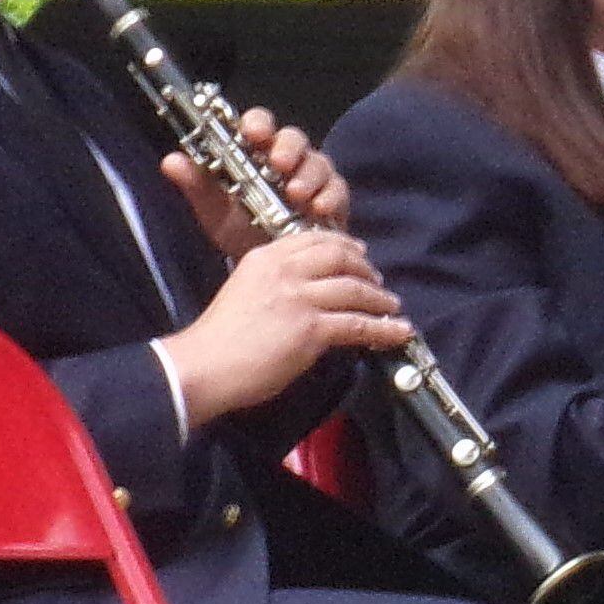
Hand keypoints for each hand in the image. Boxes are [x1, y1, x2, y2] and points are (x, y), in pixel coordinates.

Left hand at [159, 108, 347, 257]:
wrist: (268, 264)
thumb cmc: (240, 229)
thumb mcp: (213, 209)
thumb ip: (196, 184)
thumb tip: (170, 161)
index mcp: (256, 153)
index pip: (259, 125)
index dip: (258, 124)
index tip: (252, 134)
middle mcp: (287, 159)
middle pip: (294, 138)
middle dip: (288, 147)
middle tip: (278, 164)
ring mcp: (313, 178)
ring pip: (318, 161)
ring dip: (308, 175)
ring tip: (296, 193)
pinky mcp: (334, 199)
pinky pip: (338, 190)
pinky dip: (330, 197)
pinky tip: (319, 209)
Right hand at [161, 226, 411, 427]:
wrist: (203, 364)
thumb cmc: (219, 337)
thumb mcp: (244, 290)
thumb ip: (275, 282)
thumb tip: (307, 289)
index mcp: (265, 258)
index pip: (314, 239)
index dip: (344, 245)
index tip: (359, 252)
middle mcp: (285, 271)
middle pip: (340, 257)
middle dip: (365, 268)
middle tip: (378, 280)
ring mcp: (300, 299)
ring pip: (355, 290)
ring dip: (379, 298)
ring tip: (391, 306)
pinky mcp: (312, 329)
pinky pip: (359, 325)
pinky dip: (385, 328)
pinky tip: (399, 331)